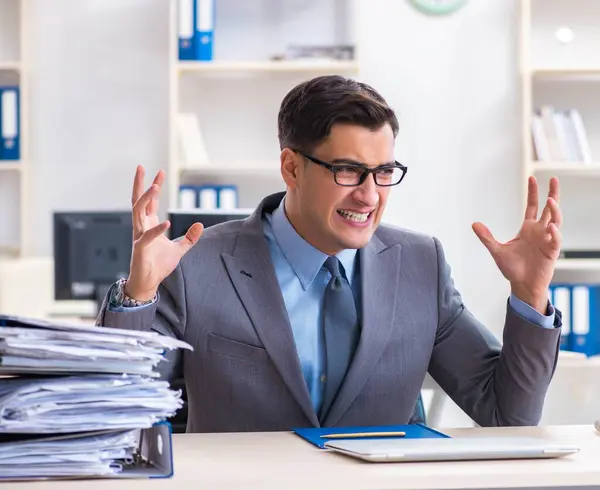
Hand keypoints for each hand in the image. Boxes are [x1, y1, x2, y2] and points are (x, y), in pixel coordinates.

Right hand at [125, 165, 203, 300]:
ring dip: (145, 199)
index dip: (154, 185)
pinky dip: (157, 229)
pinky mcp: (140, 249)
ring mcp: (139, 236)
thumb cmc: (158, 265)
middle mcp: (142, 227)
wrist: (148, 282)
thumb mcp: (179, 249)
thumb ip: (190, 238)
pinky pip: (147, 236)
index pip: (150, 201)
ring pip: (137, 212)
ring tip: (154, 187)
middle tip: (141, 167)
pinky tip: (167, 223)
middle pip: (138, 200)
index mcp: (149, 224)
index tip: (160, 172)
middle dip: (140, 184)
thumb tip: (200, 224)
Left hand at [472, 176, 561, 313]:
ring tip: (550, 200)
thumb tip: (474, 223)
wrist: (522, 286)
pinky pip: (556, 239)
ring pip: (556, 220)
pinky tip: (551, 225)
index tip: (532, 178)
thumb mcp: (497, 250)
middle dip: (552, 194)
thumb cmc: (512, 269)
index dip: (533, 192)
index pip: (532, 206)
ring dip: (554, 210)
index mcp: (528, 229)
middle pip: (549, 209)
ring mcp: (547, 240)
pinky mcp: (552, 252)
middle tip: (553, 179)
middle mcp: (540, 231)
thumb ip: (486, 237)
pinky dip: (555, 232)